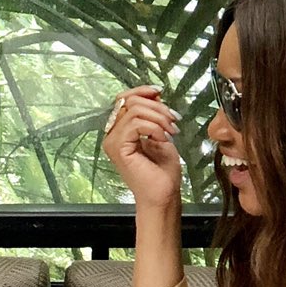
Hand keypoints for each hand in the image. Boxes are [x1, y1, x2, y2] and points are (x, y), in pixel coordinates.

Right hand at [100, 86, 183, 211]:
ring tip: (171, 132)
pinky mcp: (118, 148)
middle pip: (130, 101)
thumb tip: (154, 94)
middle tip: (173, 122)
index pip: (124, 99)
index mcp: (120, 130)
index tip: (160, 93)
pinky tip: (162, 139)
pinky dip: (155, 128)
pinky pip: (136, 124)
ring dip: (159, 119)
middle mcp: (112, 134)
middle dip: (157, 108)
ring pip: (135, 111)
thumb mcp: (160, 133)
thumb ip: (153, 114)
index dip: (142, 91)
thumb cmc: (162, 171)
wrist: (163, 194)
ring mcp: (112, 141)